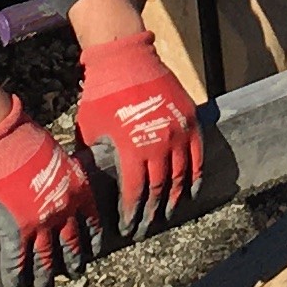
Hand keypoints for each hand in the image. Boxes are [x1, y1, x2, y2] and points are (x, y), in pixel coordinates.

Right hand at [0, 104, 108, 286]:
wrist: (7, 142)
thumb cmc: (28, 140)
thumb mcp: (57, 156)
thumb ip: (58, 176)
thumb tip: (50, 186)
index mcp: (78, 190)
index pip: (92, 221)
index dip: (92, 238)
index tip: (93, 249)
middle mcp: (65, 212)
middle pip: (72, 244)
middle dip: (74, 262)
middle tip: (75, 273)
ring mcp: (42, 225)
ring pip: (46, 259)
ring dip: (45, 277)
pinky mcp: (18, 232)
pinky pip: (18, 261)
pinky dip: (16, 275)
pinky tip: (15, 284)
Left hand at [72, 34, 202, 234]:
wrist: (125, 57)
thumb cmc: (102, 94)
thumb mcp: (91, 131)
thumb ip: (96, 159)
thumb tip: (89, 184)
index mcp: (133, 150)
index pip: (136, 192)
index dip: (132, 213)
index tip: (128, 228)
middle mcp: (159, 144)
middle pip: (158, 189)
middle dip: (151, 212)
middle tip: (146, 227)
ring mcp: (178, 131)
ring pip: (180, 176)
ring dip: (173, 199)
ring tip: (165, 214)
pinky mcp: (190, 119)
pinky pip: (198, 155)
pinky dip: (195, 176)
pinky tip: (190, 191)